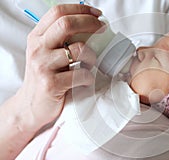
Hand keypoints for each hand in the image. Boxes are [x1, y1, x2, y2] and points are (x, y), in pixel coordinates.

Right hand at [16, 4, 103, 130]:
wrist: (30, 106)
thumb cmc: (45, 78)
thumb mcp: (47, 54)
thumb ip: (61, 39)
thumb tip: (90, 25)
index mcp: (37, 37)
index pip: (58, 12)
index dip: (80, 10)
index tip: (97, 14)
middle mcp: (37, 48)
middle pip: (66, 24)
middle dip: (91, 23)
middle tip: (103, 28)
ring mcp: (43, 66)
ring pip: (79, 49)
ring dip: (92, 57)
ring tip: (89, 65)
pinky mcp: (51, 84)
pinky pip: (82, 74)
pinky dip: (89, 77)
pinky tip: (84, 81)